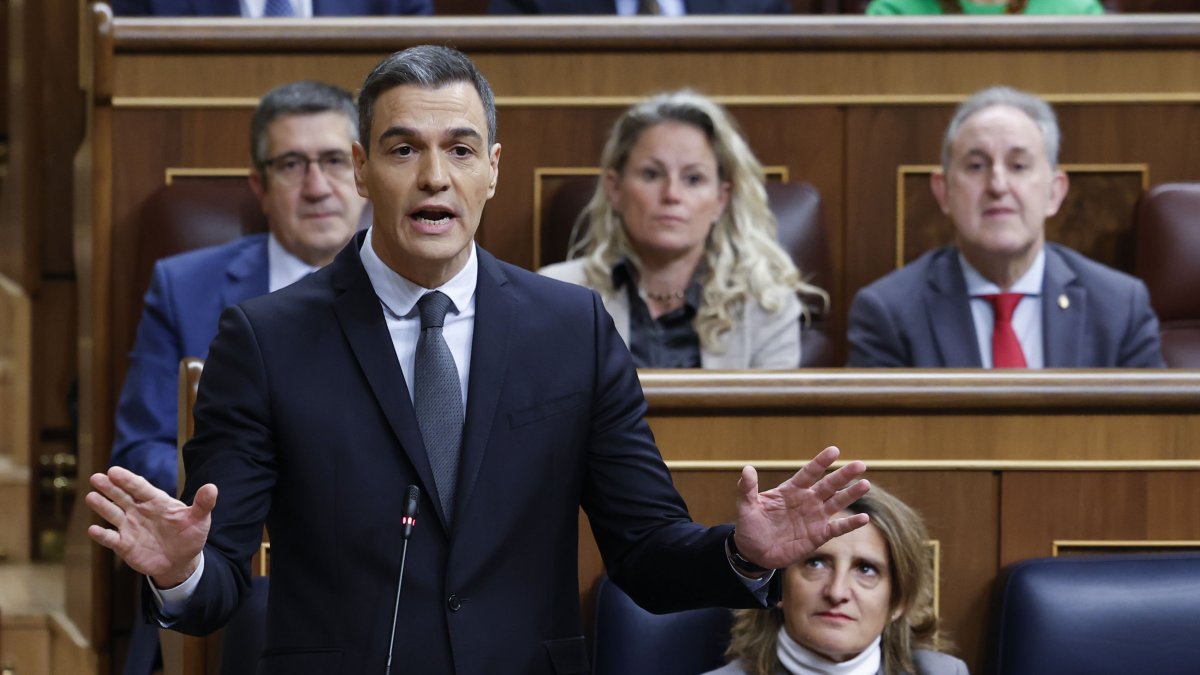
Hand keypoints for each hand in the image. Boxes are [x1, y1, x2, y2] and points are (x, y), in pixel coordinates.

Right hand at [86, 466, 216, 587]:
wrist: (181, 561)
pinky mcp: (124, 545)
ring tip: (91, 497)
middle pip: (122, 496)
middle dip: (109, 487)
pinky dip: (102, 535)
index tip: (114, 471)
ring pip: (113, 514)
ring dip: (102, 506)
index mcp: (156, 501)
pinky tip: (93, 529)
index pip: (140, 487)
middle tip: (96, 477)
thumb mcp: (199, 519)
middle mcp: (140, 511)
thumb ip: (203, 504)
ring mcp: (130, 527)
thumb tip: (212, 487)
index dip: (127, 479)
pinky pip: (111, 539)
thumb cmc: (189, 535)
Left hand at [732, 446, 868, 569]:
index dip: (820, 462)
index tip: (834, 450)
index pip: (808, 473)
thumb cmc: (750, 526)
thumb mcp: (746, 507)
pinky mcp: (818, 535)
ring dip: (851, 495)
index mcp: (791, 490)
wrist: (754, 553)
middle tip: (860, 464)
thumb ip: (747, 488)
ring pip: (836, 502)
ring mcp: (814, 517)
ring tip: (865, 484)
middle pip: (828, 485)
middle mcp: (807, 500)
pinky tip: (864, 518)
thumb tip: (747, 469)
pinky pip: (837, 528)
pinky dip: (850, 524)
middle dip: (843, 475)